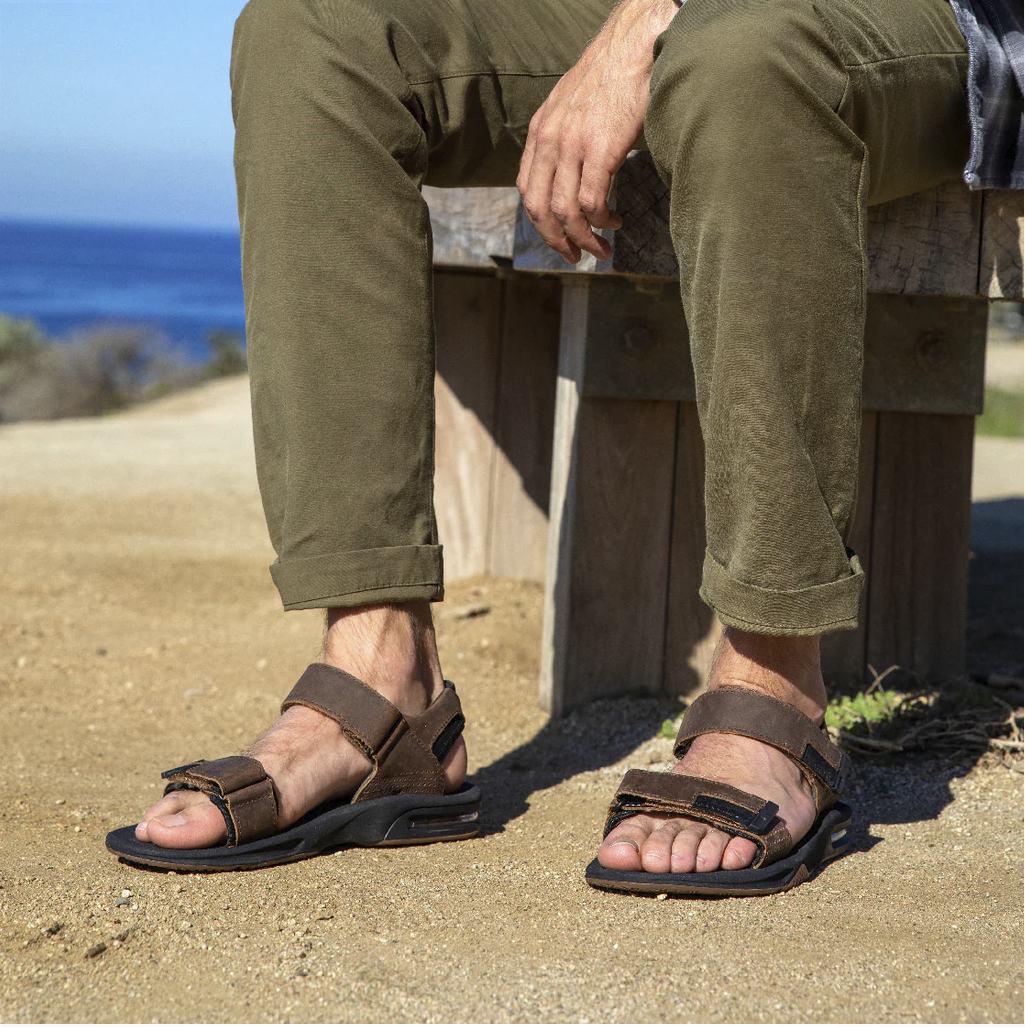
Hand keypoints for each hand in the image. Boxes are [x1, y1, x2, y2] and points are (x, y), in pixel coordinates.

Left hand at [517, 0, 678, 262]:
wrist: (636, 43)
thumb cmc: (613, 76)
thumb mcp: (573, 107)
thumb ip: (565, 140)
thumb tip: (574, 176)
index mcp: (540, 132)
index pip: (527, 190)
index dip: (540, 222)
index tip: (558, 238)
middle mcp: (550, 140)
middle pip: (539, 209)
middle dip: (556, 241)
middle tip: (575, 257)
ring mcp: (573, 145)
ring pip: (566, 212)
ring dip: (583, 239)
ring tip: (601, 249)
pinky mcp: (601, 149)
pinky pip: (593, 202)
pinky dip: (602, 221)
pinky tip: (614, 222)